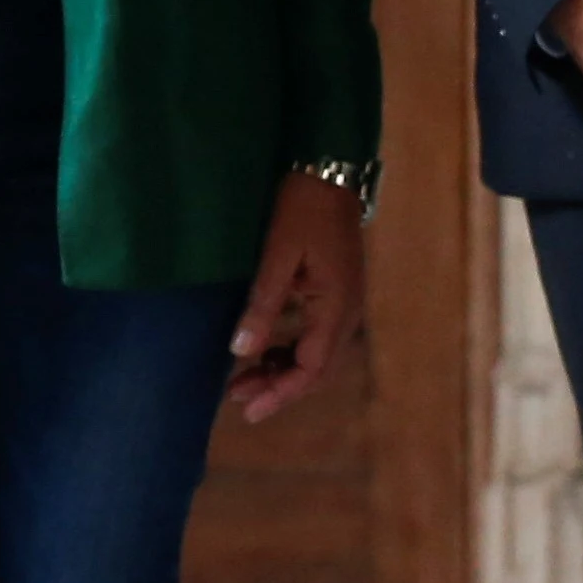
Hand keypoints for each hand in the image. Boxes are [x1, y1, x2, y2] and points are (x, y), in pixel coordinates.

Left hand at [224, 170, 363, 422]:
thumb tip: (241, 352)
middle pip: (315, 369)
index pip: (310, 369)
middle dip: (278, 388)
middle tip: (236, 399)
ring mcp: (343, 303)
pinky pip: (314, 334)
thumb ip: (263, 305)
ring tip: (242, 379)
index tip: (247, 410)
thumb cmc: (301, 208)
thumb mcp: (278, 255)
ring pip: (315, 354)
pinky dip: (289, 348)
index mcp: (336, 308)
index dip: (280, 394)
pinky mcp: (334, 292)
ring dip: (281, 370)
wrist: (329, 172)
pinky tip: (263, 349)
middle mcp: (346, 313)